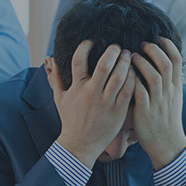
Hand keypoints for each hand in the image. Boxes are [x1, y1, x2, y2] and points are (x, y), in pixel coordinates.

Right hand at [49, 40, 135, 167]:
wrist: (80, 144)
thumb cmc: (70, 120)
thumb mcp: (60, 98)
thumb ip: (56, 77)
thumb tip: (51, 59)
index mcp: (77, 88)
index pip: (79, 60)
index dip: (85, 46)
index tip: (91, 41)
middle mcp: (91, 93)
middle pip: (104, 65)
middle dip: (112, 51)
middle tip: (117, 46)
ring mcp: (106, 102)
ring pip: (119, 76)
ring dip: (125, 62)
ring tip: (128, 55)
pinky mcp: (118, 111)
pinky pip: (128, 90)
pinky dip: (132, 78)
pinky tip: (133, 71)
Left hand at [131, 38, 185, 169]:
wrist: (167, 144)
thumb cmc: (166, 120)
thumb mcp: (174, 100)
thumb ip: (172, 84)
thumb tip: (174, 69)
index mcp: (176, 88)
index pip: (177, 61)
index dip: (169, 47)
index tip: (159, 37)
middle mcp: (169, 93)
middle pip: (166, 65)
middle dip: (154, 51)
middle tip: (143, 44)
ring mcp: (158, 102)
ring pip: (155, 77)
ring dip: (143, 63)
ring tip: (131, 56)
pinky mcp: (146, 112)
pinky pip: (141, 93)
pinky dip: (134, 81)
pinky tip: (125, 75)